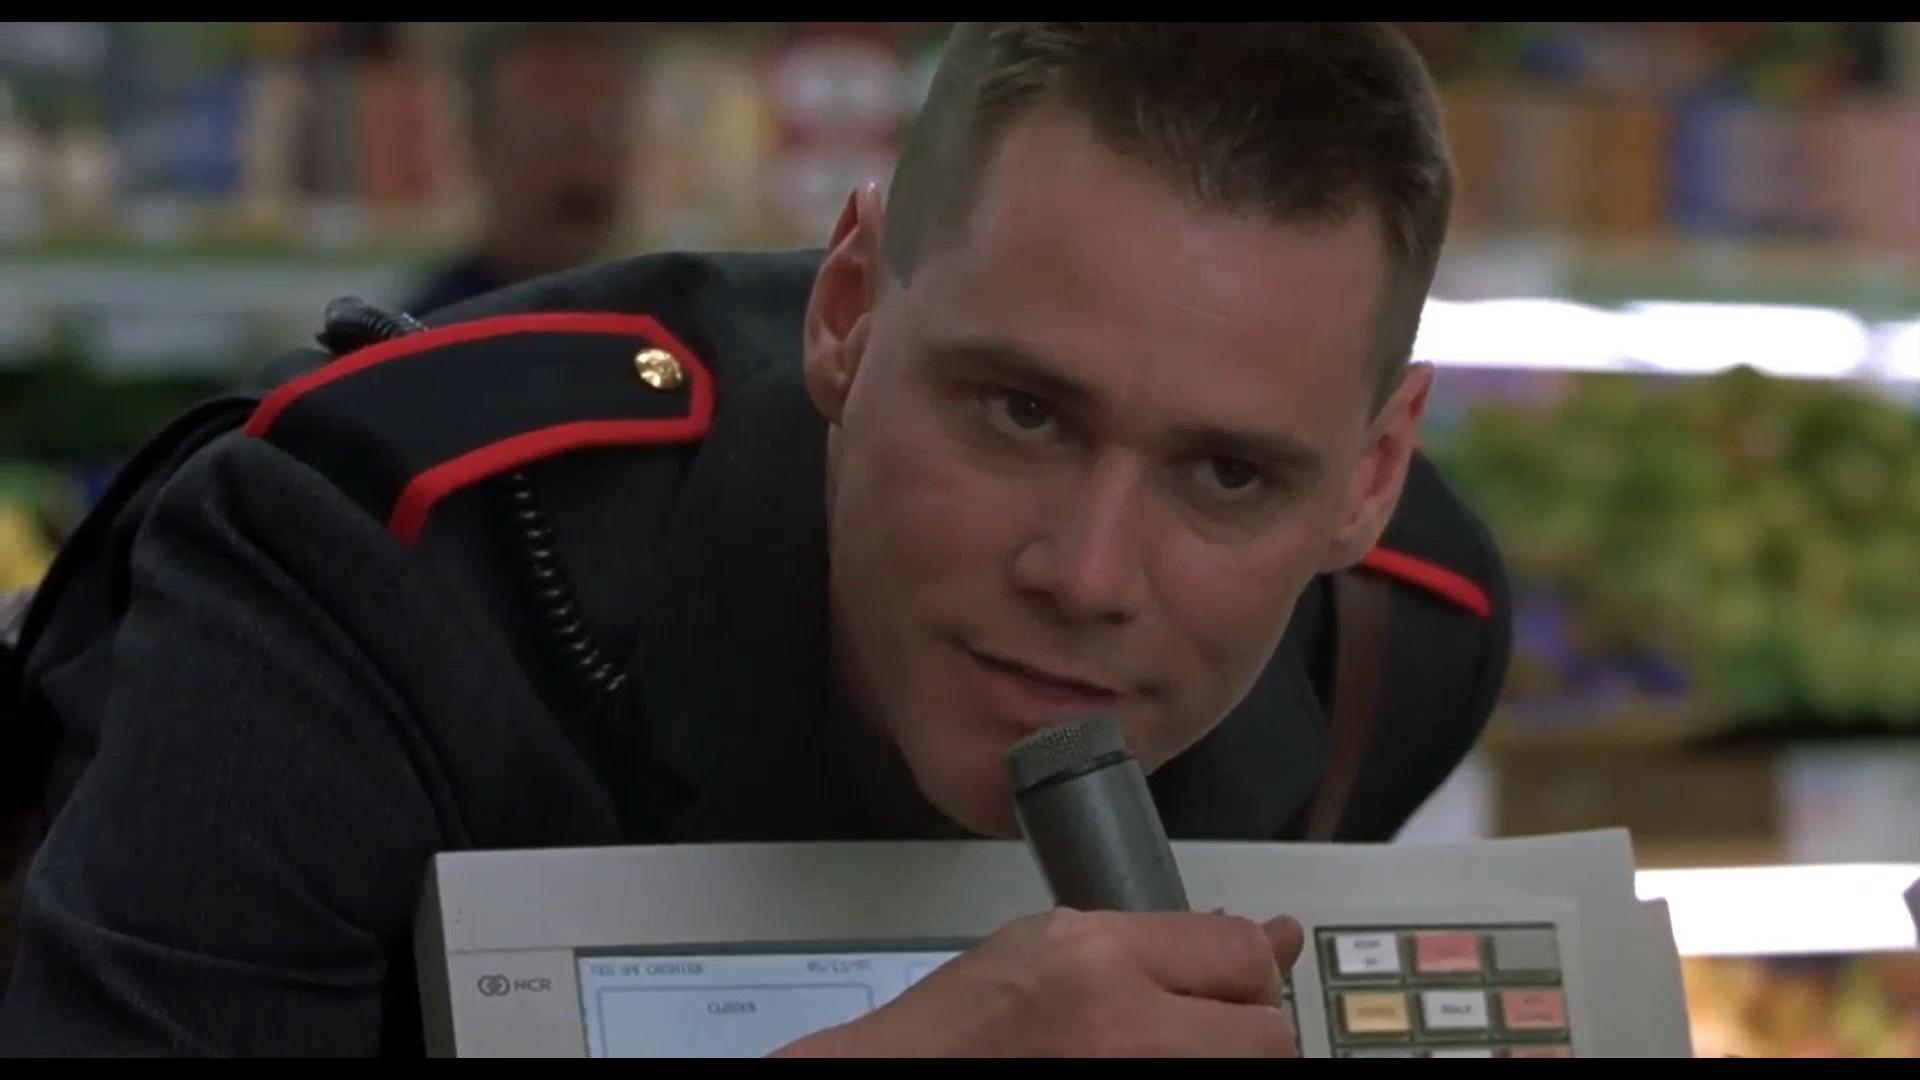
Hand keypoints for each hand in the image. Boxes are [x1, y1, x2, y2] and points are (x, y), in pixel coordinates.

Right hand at [774, 909, 1303, 1056]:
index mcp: (1097, 959)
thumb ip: (1158, 940)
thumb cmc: (960, 1026)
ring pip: (1247, 1069)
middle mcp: (1125, 1031)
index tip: (1233, 984)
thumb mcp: (1048, 944)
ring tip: (1161, 1049)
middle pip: (1267, 1033)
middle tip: (1203, 1032)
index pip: (1239, 951)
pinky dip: (1190, 1075)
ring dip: (1218, 1059)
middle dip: (1247, 1030)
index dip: (1249, 968)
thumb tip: (1270, 938)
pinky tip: (1139, 1064)